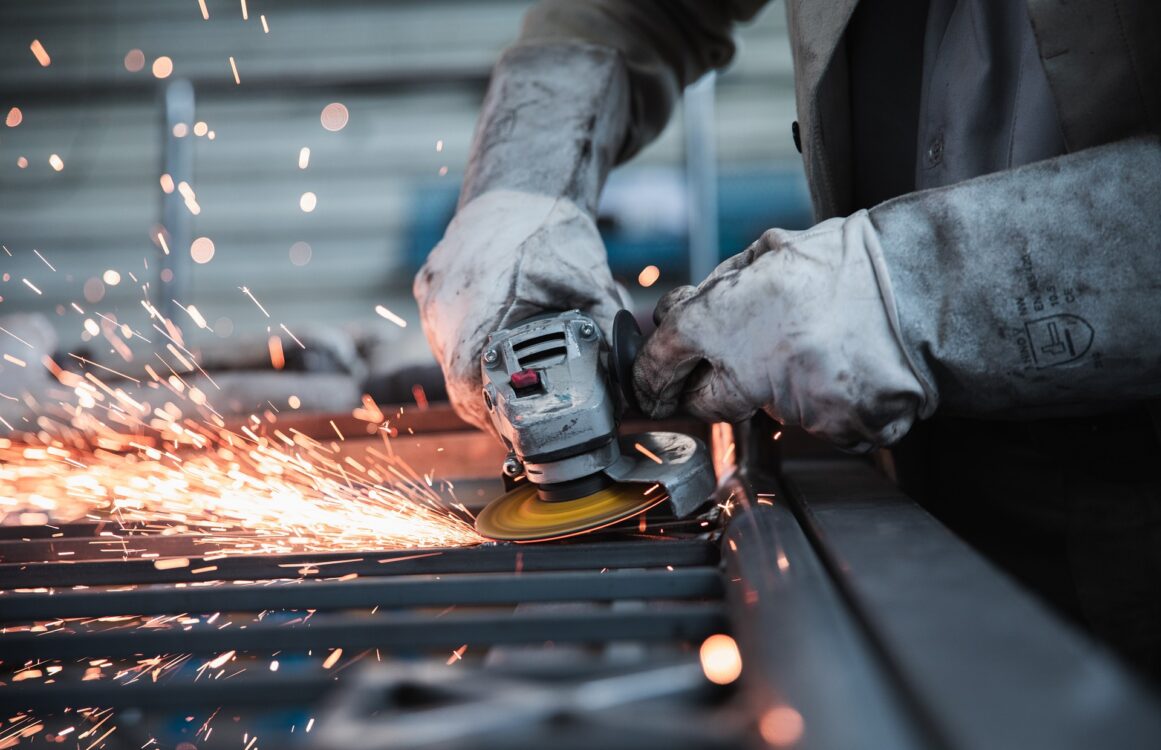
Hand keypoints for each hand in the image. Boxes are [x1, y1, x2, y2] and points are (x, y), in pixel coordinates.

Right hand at [414, 189, 626, 430]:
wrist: (520, 186)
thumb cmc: (552, 230)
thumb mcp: (589, 285)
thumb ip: (608, 336)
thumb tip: (629, 385)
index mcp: (477, 307)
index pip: (469, 387)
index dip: (491, 415)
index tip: (514, 428)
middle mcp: (443, 305)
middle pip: (456, 380)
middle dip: (489, 404)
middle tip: (520, 418)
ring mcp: (432, 296)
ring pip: (448, 359)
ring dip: (476, 378)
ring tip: (508, 389)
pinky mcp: (429, 287)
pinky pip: (443, 333)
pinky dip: (467, 348)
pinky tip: (493, 352)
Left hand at [633, 211, 933, 451]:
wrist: (926, 287)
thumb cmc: (847, 265)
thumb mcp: (766, 254)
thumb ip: (714, 292)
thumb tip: (676, 316)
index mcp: (724, 318)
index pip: (661, 360)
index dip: (651, 375)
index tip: (651, 386)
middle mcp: (752, 369)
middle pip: (706, 403)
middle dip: (714, 387)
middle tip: (746, 360)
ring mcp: (796, 407)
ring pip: (767, 411)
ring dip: (781, 388)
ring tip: (820, 347)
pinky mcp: (836, 432)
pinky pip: (816, 426)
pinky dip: (825, 404)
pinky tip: (845, 369)